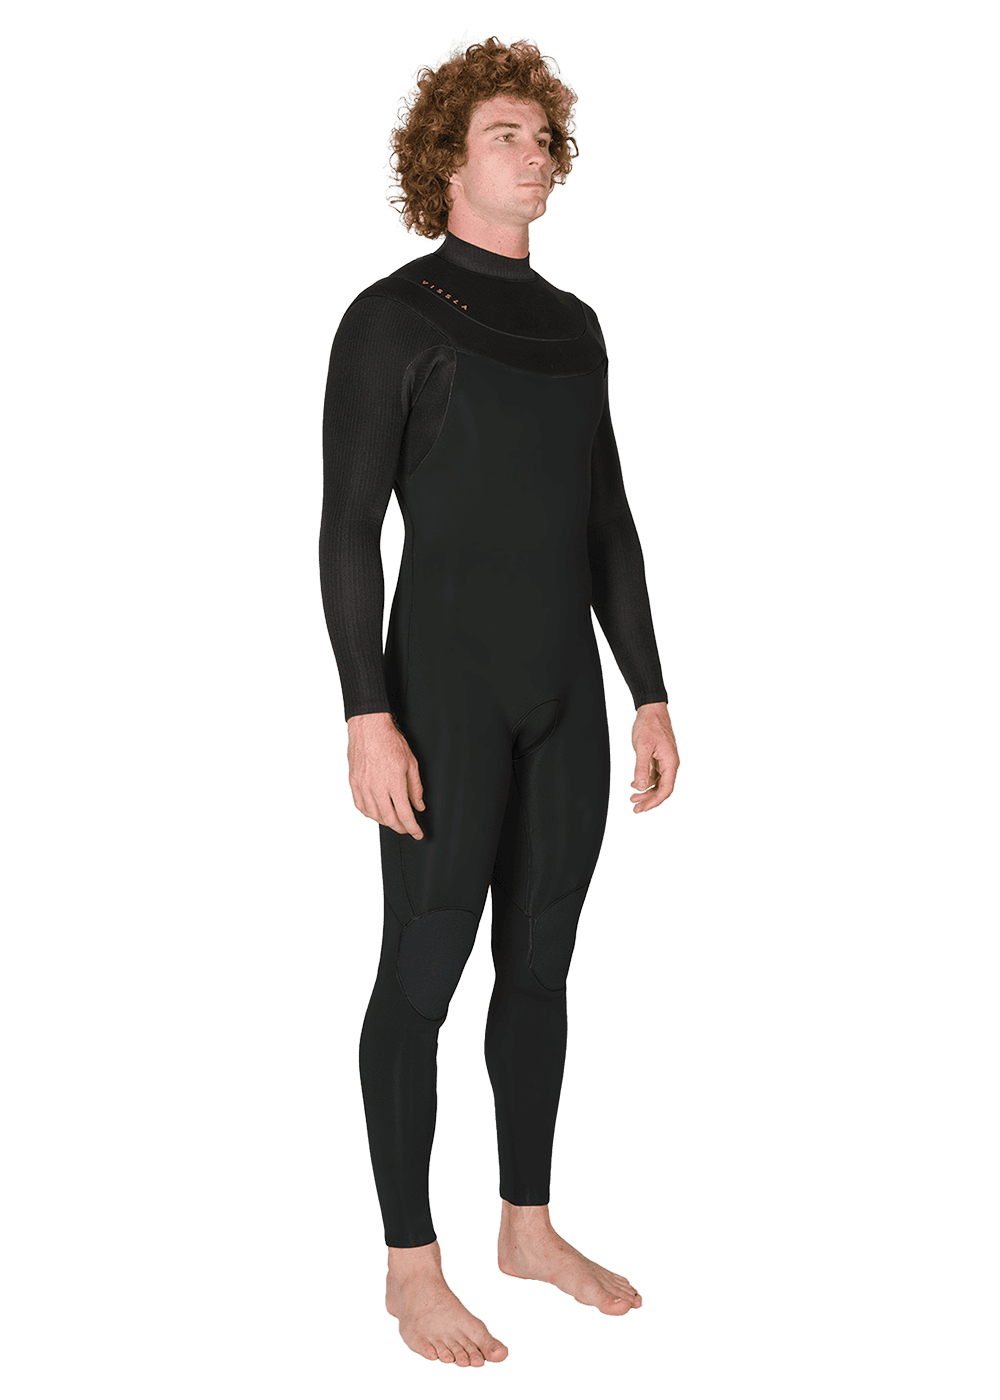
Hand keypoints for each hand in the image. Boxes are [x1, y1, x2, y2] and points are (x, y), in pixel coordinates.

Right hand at [347, 713, 425, 838]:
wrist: (369, 728)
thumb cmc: (390, 741)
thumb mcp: (411, 763)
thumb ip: (416, 787)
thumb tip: (419, 805)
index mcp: (394, 782)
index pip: (405, 814)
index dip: (412, 828)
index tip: (417, 833)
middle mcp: (378, 787)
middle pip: (389, 819)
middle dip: (400, 828)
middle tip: (407, 829)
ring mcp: (363, 786)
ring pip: (374, 815)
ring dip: (385, 822)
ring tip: (393, 821)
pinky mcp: (354, 783)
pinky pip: (360, 806)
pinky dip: (369, 814)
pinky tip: (376, 814)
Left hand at [629, 703, 679, 813]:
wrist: (651, 709)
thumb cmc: (649, 725)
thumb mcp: (642, 747)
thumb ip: (641, 768)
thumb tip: (640, 786)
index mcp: (670, 763)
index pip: (665, 789)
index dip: (655, 801)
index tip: (643, 808)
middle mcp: (670, 763)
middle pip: (662, 788)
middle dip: (649, 800)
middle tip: (635, 808)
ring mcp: (665, 760)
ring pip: (657, 782)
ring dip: (645, 791)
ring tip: (633, 799)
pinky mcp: (659, 756)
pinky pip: (653, 774)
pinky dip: (644, 781)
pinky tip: (634, 784)